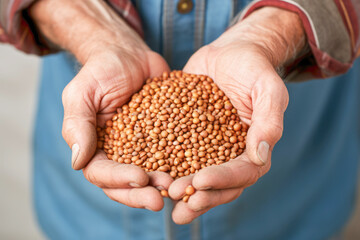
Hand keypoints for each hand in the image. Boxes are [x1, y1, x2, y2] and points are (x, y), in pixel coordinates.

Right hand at [29, 0, 172, 210]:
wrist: (129, 54)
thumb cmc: (101, 70)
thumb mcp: (83, 93)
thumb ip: (78, 126)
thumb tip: (77, 162)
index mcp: (96, 148)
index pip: (102, 173)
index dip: (119, 181)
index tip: (139, 178)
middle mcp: (119, 153)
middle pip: (127, 184)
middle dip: (142, 194)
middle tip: (161, 199)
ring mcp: (144, 148)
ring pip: (152, 175)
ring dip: (163, 186)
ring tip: (179, 188)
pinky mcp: (165, 137)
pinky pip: (173, 155)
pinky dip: (182, 166)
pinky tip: (196, 169)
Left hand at [168, 7, 305, 223]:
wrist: (231, 53)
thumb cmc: (254, 68)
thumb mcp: (267, 89)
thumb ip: (268, 121)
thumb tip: (260, 156)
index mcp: (254, 147)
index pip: (243, 173)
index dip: (223, 180)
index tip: (200, 180)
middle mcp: (231, 153)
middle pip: (219, 184)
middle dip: (199, 195)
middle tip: (176, 199)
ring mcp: (209, 147)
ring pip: (197, 176)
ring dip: (182, 190)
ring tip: (162, 197)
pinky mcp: (189, 136)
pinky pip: (178, 155)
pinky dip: (166, 166)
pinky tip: (150, 173)